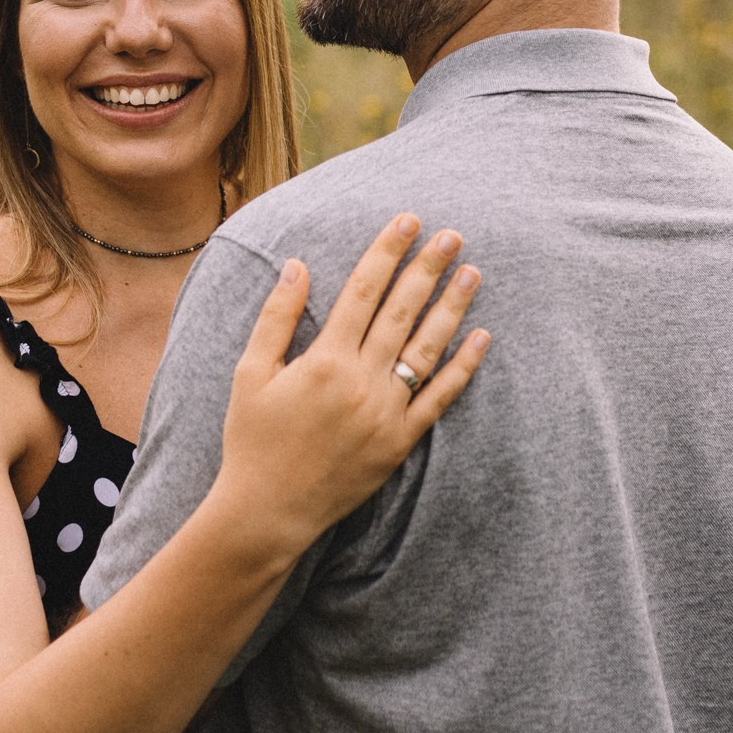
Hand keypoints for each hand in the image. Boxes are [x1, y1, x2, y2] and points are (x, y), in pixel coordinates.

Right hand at [211, 215, 490, 565]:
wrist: (267, 512)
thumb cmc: (252, 440)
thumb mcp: (251, 373)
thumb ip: (277, 317)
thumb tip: (296, 265)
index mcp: (325, 360)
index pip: (363, 291)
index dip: (387, 251)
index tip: (407, 221)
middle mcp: (361, 382)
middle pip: (402, 311)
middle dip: (428, 268)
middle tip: (452, 235)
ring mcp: (386, 413)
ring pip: (427, 349)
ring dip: (452, 307)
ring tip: (472, 272)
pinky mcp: (400, 443)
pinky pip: (439, 399)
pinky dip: (463, 367)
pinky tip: (482, 338)